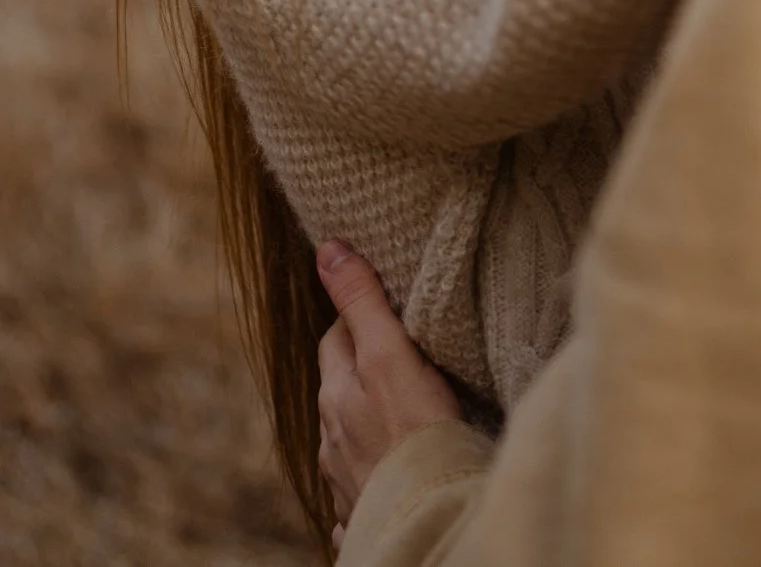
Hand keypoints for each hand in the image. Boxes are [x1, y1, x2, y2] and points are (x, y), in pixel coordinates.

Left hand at [316, 240, 460, 539]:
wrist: (426, 520)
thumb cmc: (414, 436)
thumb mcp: (390, 356)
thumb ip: (362, 304)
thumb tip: (327, 247)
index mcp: (335, 395)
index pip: (337, 336)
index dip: (362, 317)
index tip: (391, 309)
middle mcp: (331, 438)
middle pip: (339, 386)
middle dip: (359, 367)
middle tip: (398, 353)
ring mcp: (344, 480)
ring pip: (346, 438)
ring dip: (364, 422)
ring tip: (399, 412)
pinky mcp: (363, 514)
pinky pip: (359, 488)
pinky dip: (371, 474)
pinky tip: (388, 473)